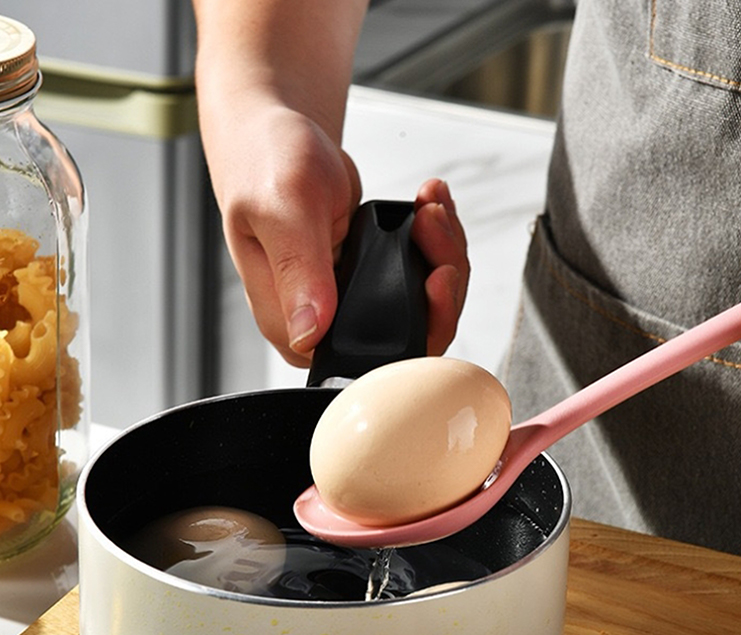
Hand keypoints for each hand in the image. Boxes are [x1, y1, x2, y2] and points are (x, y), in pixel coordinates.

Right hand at [205, 93, 468, 365]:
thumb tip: (308, 333)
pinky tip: (427, 208)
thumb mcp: (282, 210)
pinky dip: (435, 240)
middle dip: (440, 278)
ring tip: (429, 207)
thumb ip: (298, 270)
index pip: (372, 358)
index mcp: (291, 325)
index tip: (434, 274)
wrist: (274, 135)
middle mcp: (321, 322)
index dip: (419, 323)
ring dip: (441, 252)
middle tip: (434, 224)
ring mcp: (347, 301)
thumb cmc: (265, 164)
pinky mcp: (368, 280)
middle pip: (409, 334)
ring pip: (421, 305)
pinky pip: (418, 276)